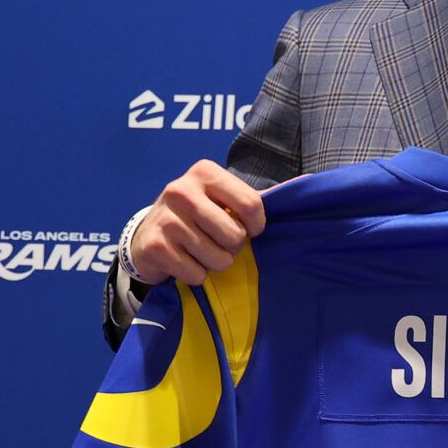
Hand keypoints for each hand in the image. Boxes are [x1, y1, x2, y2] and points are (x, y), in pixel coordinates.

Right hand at [130, 160, 267, 285]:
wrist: (147, 235)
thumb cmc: (195, 215)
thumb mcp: (219, 197)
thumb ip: (250, 198)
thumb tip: (299, 190)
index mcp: (204, 172)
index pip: (251, 204)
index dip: (256, 225)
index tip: (249, 229)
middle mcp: (182, 190)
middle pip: (236, 235)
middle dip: (233, 247)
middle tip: (218, 241)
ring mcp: (167, 219)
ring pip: (219, 259)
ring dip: (215, 263)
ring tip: (200, 251)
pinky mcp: (156, 247)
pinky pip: (197, 274)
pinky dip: (196, 274)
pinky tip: (184, 260)